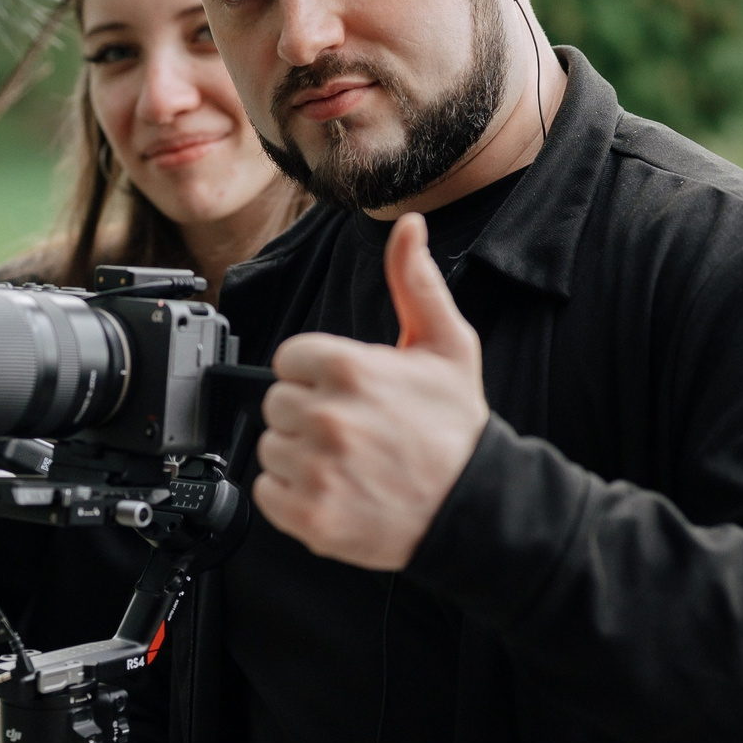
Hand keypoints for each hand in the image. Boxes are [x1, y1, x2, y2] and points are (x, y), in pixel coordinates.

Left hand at [253, 212, 487, 570]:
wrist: (475, 507)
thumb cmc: (457, 427)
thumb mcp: (447, 344)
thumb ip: (415, 281)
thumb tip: (409, 226)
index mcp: (350, 368)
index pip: (289, 359)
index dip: (318, 375)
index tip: (349, 392)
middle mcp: (328, 416)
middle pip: (276, 403)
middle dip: (309, 412)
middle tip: (353, 429)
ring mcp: (317, 469)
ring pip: (270, 447)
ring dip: (300, 455)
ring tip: (347, 461)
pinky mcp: (311, 516)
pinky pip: (267, 493)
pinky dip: (293, 495)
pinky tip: (334, 489)